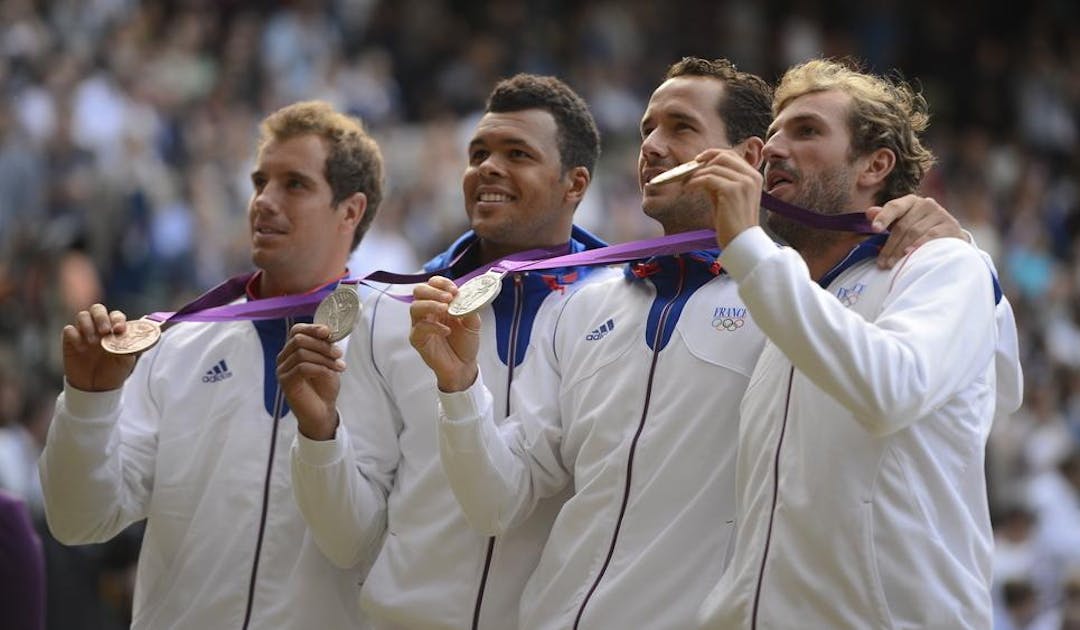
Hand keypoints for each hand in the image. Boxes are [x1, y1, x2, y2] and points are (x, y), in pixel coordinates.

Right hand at [62, 304, 137, 391]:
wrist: (96, 388)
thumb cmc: (113, 371)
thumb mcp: (126, 361)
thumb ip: (128, 347)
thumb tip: (128, 335)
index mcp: (115, 330)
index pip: (116, 315)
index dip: (117, 319)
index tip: (119, 329)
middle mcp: (99, 327)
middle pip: (98, 309)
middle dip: (101, 317)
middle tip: (104, 331)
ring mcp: (84, 332)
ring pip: (82, 315)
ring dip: (87, 325)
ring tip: (93, 341)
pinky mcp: (70, 341)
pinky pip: (69, 329)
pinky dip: (74, 335)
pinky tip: (81, 348)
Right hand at [276, 323, 344, 440]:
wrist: (323, 411)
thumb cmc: (324, 386)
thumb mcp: (328, 361)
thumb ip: (325, 347)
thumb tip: (328, 331)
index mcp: (293, 350)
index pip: (296, 330)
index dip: (312, 328)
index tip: (328, 332)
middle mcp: (284, 358)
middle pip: (298, 339)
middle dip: (322, 344)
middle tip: (338, 353)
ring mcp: (282, 370)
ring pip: (301, 353)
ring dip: (324, 357)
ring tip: (340, 366)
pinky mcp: (285, 382)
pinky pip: (302, 368)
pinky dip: (320, 368)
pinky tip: (331, 373)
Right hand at [409, 276, 480, 391]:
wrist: (464, 366)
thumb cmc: (465, 344)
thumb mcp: (473, 323)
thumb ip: (470, 308)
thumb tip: (466, 297)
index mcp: (440, 303)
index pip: (433, 284)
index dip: (442, 283)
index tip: (454, 290)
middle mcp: (428, 311)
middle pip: (419, 291)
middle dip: (433, 291)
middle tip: (448, 298)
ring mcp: (421, 324)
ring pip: (415, 307)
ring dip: (430, 305)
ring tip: (445, 309)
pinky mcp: (417, 339)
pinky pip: (419, 328)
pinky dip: (433, 327)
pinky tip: (446, 330)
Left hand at [686, 148, 763, 246]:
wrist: (742, 243)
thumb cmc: (733, 224)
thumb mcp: (728, 198)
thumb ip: (719, 182)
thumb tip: (701, 171)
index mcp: (754, 176)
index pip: (731, 155)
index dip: (713, 154)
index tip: (698, 160)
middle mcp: (751, 176)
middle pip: (723, 156)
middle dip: (704, 160)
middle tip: (689, 169)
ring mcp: (743, 182)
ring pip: (713, 167)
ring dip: (696, 174)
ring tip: (687, 183)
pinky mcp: (732, 190)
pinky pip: (708, 178)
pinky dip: (695, 181)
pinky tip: (688, 187)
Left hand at [868, 195, 964, 267]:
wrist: (950, 237)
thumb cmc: (919, 228)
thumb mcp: (902, 221)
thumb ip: (886, 217)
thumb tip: (869, 212)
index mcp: (911, 201)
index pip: (894, 207)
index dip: (883, 217)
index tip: (874, 229)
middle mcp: (926, 204)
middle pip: (902, 225)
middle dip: (890, 245)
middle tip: (882, 262)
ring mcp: (940, 214)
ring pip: (915, 232)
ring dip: (901, 250)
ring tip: (892, 264)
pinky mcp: (950, 226)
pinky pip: (931, 237)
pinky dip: (918, 246)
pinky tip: (910, 255)